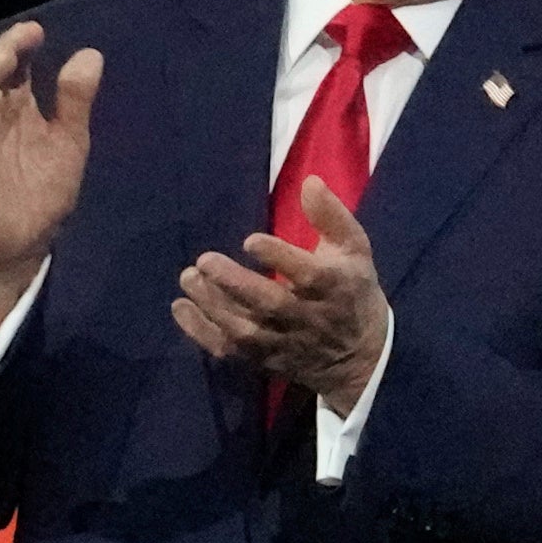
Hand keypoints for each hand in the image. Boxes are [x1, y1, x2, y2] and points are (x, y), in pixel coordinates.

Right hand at [0, 21, 103, 331]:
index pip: (14, 67)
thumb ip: (75, 102)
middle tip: (22, 35)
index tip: (37, 30)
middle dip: (3, 53)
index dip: (20, 45)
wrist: (25, 245)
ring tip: (4, 58)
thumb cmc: (43, 192)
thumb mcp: (70, 143)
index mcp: (16, 109)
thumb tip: (91, 55)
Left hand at [175, 176, 391, 417]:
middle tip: (204, 261)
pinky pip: (230, 351)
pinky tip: (181, 308)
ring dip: (213, 305)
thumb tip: (309, 182)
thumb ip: (331, 216)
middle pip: (271, 305)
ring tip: (189, 278)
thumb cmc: (351, 291)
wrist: (360, 357)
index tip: (250, 241)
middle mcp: (307, 317)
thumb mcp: (354, 250)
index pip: (307, 275)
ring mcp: (283, 342)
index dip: (278, 257)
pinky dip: (202, 333)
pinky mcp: (264, 360)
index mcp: (332, 286)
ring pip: (246, 330)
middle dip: (235, 284)